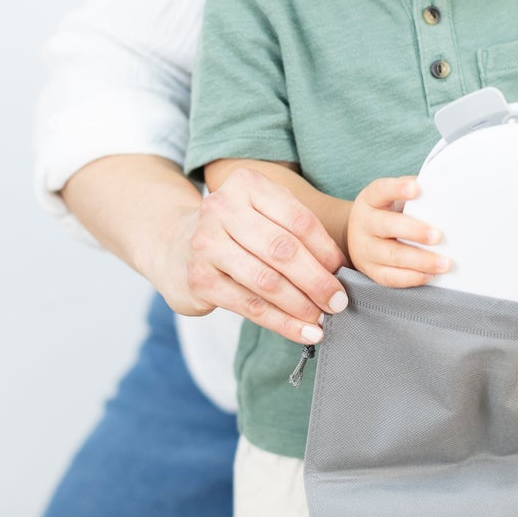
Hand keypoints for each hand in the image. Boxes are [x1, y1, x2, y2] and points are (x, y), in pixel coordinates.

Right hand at [164, 166, 348, 340]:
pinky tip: (303, 332)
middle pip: (283, 250)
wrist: (175, 246)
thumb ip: (297, 232)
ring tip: (322, 319)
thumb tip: (341, 269)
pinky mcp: (200, 280)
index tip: (343, 271)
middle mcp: (222, 209)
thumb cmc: (237, 232)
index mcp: (247, 184)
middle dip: (317, 280)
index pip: (298, 220)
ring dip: (301, 305)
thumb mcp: (264, 214)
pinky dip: (282, 322)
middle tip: (339, 301)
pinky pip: (250, 306)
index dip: (326, 250)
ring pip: (267, 282)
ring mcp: (206, 244)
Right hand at [347, 177, 451, 287]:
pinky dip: (413, 278)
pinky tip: (431, 275)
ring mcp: (364, 249)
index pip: (382, 190)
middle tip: (437, 236)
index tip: (417, 189)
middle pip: (386, 226)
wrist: (359, 234)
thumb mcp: (394, 198)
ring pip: (392, 255)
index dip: (397, 189)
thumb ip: (415, 196)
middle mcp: (364, 223)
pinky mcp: (370, 270)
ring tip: (444, 263)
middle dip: (414, 231)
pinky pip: (391, 277)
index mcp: (370, 199)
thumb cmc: (387, 212)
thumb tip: (444, 195)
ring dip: (421, 260)